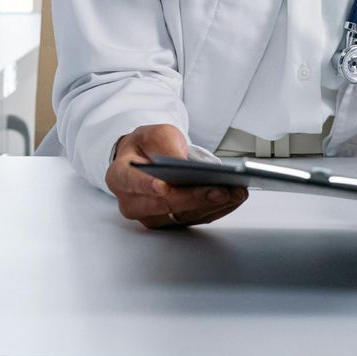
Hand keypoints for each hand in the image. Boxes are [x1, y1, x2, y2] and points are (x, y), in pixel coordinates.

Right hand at [105, 123, 247, 229]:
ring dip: (212, 206)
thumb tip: (181, 163)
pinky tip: (233, 198)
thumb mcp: (155, 134)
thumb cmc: (149, 145)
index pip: (131, 183)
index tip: (163, 187)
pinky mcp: (171, 221)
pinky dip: (216, 210)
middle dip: (194, 198)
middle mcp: (132, 202)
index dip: (146, 187)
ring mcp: (151, 216)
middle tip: (220, 191)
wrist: (148, 157)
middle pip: (163, 205)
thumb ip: (165, 146)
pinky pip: (195, 219)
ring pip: (182, 216)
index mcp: (120, 176)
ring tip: (236, 193)